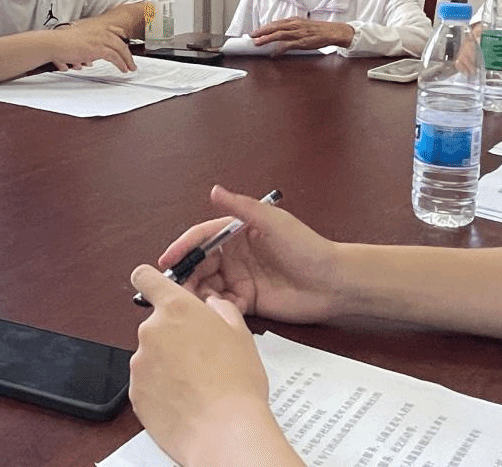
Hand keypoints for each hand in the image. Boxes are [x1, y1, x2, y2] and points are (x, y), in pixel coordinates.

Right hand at [49, 20, 135, 73]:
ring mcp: (100, 38)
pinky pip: (114, 56)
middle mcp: (99, 31)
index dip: (123, 39)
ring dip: (127, 60)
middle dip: (128, 53)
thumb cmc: (61, 44)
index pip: (115, 31)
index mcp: (95, 27)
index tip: (127, 46)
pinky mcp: (98, 48)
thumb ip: (84, 50)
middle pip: (120, 41)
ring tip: (130, 68)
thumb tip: (86, 62)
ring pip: (120, 49)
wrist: (54, 43)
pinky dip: (121, 63)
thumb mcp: (76, 42)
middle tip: (132, 61)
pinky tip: (123, 69)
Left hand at [130, 266, 291, 466]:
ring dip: (167, 364)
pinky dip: (161, 388)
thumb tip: (212, 306)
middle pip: (156, 325)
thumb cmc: (236, 383)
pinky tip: (185, 399)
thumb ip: (220, 310)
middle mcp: (151, 331)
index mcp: (176, 308)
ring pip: (152, 355)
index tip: (155, 288)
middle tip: (200, 356)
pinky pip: (147, 383)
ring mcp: (139, 363)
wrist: (224, 431)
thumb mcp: (240, 334)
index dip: (150, 281)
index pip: (146, 278)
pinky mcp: (135, 393)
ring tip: (196, 383)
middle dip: (173, 336)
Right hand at [154, 185, 337, 323]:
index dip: (183, 248)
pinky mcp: (248, 300)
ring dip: (199, 294)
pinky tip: (223, 311)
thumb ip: (241, 208)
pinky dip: (218, 309)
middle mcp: (235, 255)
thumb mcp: (273, 222)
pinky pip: (224, 305)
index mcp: (238, 232)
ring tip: (196, 303)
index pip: (202, 238)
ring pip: (208, 286)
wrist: (334, 282)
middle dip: (187, 276)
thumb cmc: (308, 247)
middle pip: (201, 264)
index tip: (167, 260)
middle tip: (176, 289)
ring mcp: (241, 278)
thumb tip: (214, 191)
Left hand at [249, 17, 353, 54]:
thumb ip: (291, 28)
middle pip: (274, 27)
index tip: (255, 31)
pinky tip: (273, 54)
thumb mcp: (302, 25)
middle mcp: (294, 25)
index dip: (264, 27)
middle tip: (251, 36)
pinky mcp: (302, 42)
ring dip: (266, 39)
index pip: (275, 23)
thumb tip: (279, 32)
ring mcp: (298, 33)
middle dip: (261, 31)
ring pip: (279, 35)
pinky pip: (288, 46)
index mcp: (294, 20)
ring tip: (257, 43)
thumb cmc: (318, 29)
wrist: (332, 32)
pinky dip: (279, 49)